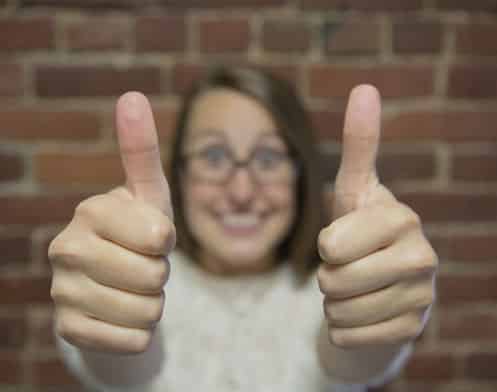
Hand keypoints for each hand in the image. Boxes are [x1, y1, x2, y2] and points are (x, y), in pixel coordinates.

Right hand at [49, 92, 174, 353]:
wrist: (116, 281)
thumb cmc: (138, 232)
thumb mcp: (148, 193)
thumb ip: (141, 150)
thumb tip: (132, 95)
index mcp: (90, 211)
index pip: (159, 237)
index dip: (165, 241)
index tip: (150, 235)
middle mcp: (66, 249)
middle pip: (154, 276)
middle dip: (160, 274)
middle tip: (141, 264)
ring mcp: (62, 292)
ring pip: (146, 312)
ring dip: (152, 303)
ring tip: (133, 288)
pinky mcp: (68, 330)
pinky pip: (131, 341)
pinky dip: (139, 333)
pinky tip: (121, 314)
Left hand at [317, 85, 437, 348]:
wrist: (380, 283)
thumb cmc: (360, 230)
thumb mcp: (354, 189)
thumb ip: (360, 144)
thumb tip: (366, 87)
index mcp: (401, 218)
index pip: (331, 245)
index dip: (326, 246)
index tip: (343, 240)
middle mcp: (421, 256)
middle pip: (332, 281)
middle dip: (327, 277)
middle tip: (347, 267)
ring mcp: (422, 297)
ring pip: (338, 311)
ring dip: (335, 303)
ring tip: (357, 287)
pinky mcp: (412, 330)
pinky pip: (347, 336)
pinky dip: (342, 328)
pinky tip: (363, 312)